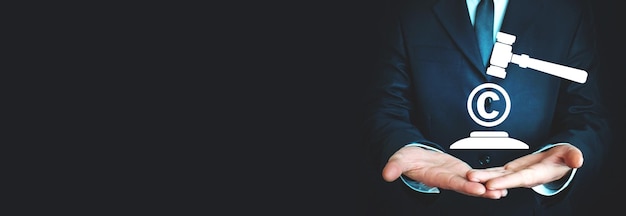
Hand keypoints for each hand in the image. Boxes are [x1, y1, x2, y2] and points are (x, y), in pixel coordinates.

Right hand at [382, 146, 507, 198]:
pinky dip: (487, 179)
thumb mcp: (398, 161)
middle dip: (482, 190)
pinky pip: (476, 176)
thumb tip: (386, 174)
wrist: (412, 156)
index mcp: (435, 177)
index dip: (464, 186)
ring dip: (488, 187)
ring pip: (474, 183)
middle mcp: (448, 179)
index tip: (476, 188)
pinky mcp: (460, 170)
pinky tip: (501, 182)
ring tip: (504, 190)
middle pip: (467, 186)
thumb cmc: (406, 159)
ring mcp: (456, 175)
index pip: (451, 182)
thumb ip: (394, 168)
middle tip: (497, 193)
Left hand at [466, 144, 582, 190]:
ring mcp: (516, 174)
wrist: (559, 160)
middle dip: (487, 180)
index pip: (519, 179)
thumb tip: (578, 160)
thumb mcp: (571, 153)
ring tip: (468, 176)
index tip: (492, 184)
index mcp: (537, 174)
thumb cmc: (564, 157)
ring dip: (482, 176)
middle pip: (503, 179)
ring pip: (497, 176)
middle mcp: (524, 177)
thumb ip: (573, 156)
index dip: (505, 181)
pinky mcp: (511, 170)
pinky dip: (486, 173)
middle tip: (471, 179)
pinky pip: (496, 172)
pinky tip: (474, 174)